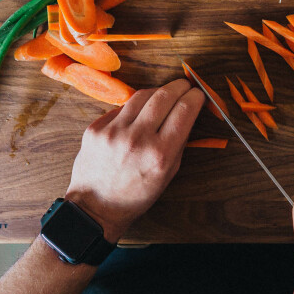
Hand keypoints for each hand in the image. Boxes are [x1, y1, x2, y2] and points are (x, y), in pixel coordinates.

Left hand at [65, 79, 204, 242]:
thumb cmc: (136, 195)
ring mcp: (114, 132)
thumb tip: (187, 114)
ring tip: (164, 95)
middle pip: (164, 96)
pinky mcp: (96, 128)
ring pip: (142, 95)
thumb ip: (178, 144)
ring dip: (157, 91)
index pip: (184, 111)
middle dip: (179, 86)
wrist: (95, 207)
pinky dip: (134, 107)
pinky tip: (138, 114)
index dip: (195, 98)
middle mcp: (137, 139)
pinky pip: (121, 108)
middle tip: (185, 86)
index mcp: (160, 155)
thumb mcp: (167, 175)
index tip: (198, 94)